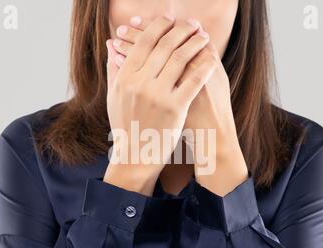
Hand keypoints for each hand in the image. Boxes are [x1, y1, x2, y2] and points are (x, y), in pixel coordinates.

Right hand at [104, 15, 215, 195]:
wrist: (135, 155)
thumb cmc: (125, 124)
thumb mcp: (113, 96)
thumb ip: (113, 68)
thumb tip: (111, 44)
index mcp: (125, 78)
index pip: (144, 43)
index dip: (158, 26)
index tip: (169, 18)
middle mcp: (140, 84)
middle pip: (164, 46)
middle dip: (181, 30)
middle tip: (192, 23)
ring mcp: (158, 96)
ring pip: (180, 59)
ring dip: (194, 43)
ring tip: (203, 36)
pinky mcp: (175, 109)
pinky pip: (193, 81)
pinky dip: (203, 67)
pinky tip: (211, 59)